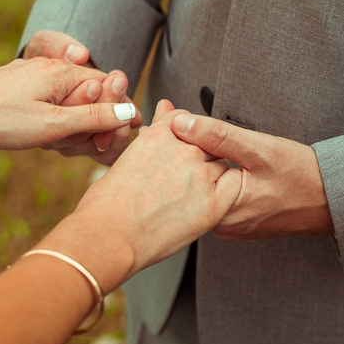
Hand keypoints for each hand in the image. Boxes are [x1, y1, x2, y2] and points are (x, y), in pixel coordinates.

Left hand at [23, 30, 141, 163]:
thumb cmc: (2, 120)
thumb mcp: (54, 125)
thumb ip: (93, 117)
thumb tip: (128, 112)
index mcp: (64, 72)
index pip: (108, 86)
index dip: (117, 112)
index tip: (119, 137)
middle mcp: (51, 67)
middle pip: (90, 93)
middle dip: (91, 122)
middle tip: (85, 146)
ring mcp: (35, 74)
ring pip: (69, 100)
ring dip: (70, 124)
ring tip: (54, 143)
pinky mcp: (21, 85)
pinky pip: (50, 102)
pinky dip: (54, 120)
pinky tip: (41, 137)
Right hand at [42, 100, 241, 289]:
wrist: (108, 237)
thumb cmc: (108, 204)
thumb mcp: (126, 158)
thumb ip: (153, 134)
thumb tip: (165, 106)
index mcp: (161, 135)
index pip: (186, 120)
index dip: (185, 136)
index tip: (178, 151)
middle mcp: (185, 149)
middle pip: (207, 142)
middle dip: (199, 157)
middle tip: (183, 180)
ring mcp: (201, 175)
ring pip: (222, 164)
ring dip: (214, 175)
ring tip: (192, 196)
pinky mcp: (213, 203)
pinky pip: (235, 186)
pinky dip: (228, 191)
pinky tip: (211, 202)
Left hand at [169, 114, 333, 239]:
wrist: (331, 199)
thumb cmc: (303, 176)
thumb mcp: (260, 148)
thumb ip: (218, 136)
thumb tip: (181, 122)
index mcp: (221, 212)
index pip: (181, 176)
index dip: (172, 145)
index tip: (164, 121)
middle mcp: (221, 224)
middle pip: (188, 182)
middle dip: (181, 152)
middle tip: (174, 120)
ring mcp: (228, 224)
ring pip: (200, 186)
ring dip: (196, 161)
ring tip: (191, 135)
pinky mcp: (236, 219)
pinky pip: (214, 192)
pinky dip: (211, 172)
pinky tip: (212, 155)